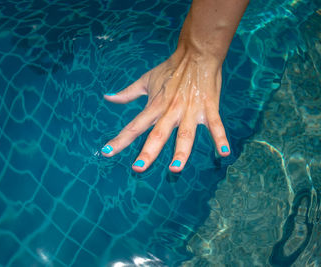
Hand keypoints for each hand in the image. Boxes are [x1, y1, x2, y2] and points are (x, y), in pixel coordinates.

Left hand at [101, 48, 229, 172]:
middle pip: (158, 134)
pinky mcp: (208, 107)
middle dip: (148, 152)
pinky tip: (223, 154)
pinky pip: (215, 125)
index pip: (134, 126)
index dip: (120, 140)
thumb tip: (108, 97)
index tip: (106, 152)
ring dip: (181, 151)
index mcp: (155, 105)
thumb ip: (127, 93)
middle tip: (138, 168)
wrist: (197, 53)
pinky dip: (220, 138)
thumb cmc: (170, 69)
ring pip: (185, 134)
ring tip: (175, 168)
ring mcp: (190, 110)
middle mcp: (171, 110)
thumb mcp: (146, 80)